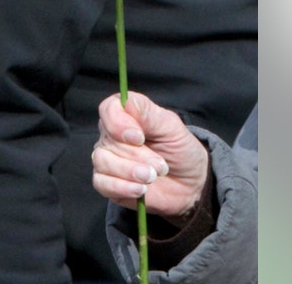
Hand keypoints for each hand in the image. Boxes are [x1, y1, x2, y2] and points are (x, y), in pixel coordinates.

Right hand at [91, 92, 209, 222]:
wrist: (189, 184)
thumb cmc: (179, 150)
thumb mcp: (171, 127)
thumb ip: (147, 113)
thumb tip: (125, 101)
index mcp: (125, 116)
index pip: (108, 109)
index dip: (119, 123)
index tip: (139, 137)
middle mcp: (111, 136)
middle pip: (109, 141)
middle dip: (138, 155)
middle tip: (161, 165)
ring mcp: (107, 160)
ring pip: (103, 162)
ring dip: (131, 172)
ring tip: (152, 177)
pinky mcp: (107, 184)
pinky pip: (102, 184)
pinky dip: (123, 187)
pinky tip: (141, 190)